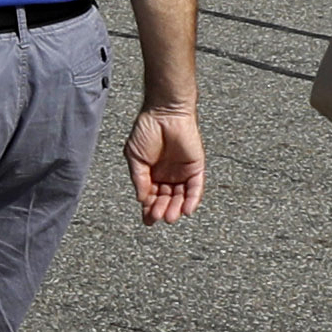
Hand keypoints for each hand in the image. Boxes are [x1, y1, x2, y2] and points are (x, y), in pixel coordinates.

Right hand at [124, 104, 204, 221]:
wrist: (165, 112)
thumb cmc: (147, 130)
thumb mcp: (134, 157)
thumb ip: (139, 178)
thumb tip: (141, 199)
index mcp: (151, 174)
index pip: (151, 197)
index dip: (149, 209)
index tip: (148, 219)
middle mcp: (167, 175)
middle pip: (166, 199)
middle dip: (161, 209)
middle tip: (157, 216)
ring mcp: (182, 172)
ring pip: (181, 197)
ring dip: (176, 208)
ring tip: (170, 216)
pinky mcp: (196, 167)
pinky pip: (196, 187)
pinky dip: (193, 200)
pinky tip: (186, 210)